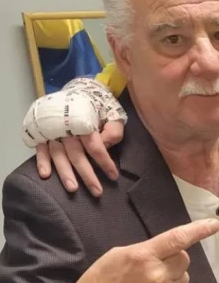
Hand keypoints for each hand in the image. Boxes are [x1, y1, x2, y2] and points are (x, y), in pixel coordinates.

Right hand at [22, 78, 125, 196]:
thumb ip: (113, 130)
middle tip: (97, 192)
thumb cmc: (98, 105)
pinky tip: (45, 175)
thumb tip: (105, 145)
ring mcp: (53, 131)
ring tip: (72, 189)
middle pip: (77, 155)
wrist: (78, 90)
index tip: (114, 176)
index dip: (104, 162)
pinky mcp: (43, 133)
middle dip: (87, 175)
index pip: (95, 147)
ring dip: (65, 173)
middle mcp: (67, 129)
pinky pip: (40, 149)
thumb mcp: (113, 113)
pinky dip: (41, 162)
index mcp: (85, 123)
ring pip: (58, 155)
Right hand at [63, 218, 218, 282]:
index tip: (214, 225)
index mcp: (143, 256)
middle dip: (174, 259)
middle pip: (184, 258)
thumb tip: (165, 250)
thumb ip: (144, 251)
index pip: (178, 238)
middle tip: (155, 266)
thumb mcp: (116, 258)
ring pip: (184, 278)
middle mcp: (157, 276)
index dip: (199, 230)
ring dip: (173, 278)